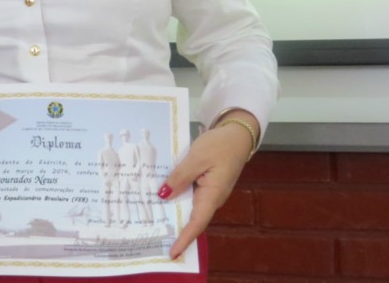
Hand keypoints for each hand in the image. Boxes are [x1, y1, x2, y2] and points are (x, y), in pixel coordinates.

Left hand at [158, 112, 257, 259]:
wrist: (237, 135)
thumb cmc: (220, 145)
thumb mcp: (196, 157)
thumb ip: (180, 176)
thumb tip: (163, 195)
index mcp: (213, 195)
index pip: (197, 223)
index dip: (184, 238)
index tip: (172, 252)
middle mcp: (211, 198)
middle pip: (192, 218)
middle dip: (175, 230)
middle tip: (154, 237)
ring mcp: (209, 192)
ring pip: (188, 207)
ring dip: (173, 212)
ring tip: (152, 220)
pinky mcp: (205, 184)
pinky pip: (189, 195)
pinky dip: (176, 197)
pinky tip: (160, 195)